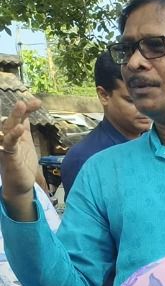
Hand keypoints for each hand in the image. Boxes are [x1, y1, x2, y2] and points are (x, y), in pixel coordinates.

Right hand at [1, 99, 43, 214]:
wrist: (19, 185)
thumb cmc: (22, 164)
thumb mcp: (26, 143)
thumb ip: (25, 130)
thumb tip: (26, 116)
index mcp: (12, 134)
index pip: (19, 118)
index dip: (27, 109)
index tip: (38, 102)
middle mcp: (5, 138)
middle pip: (10, 120)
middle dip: (18, 110)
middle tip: (24, 101)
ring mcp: (5, 147)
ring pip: (8, 129)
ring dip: (14, 117)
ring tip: (21, 105)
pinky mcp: (8, 156)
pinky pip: (9, 144)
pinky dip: (13, 135)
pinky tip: (19, 129)